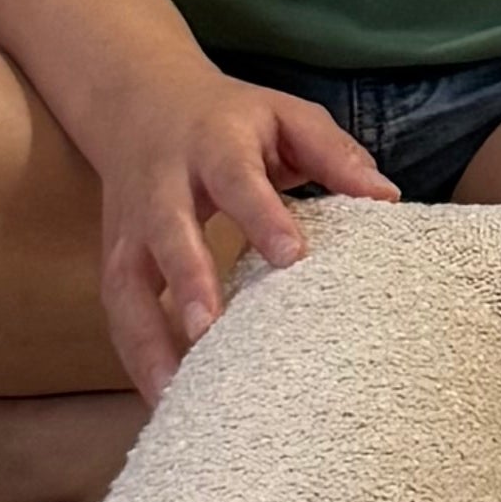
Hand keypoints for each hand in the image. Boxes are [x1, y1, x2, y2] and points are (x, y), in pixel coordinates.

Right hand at [84, 65, 395, 400]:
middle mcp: (161, 185)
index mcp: (213, 144)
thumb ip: (333, 154)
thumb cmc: (231, 119)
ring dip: (145, 340)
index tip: (291, 257)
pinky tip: (163, 400)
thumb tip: (387, 195)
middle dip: (184, 280)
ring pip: (124, 285)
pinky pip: (116, 313)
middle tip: (206, 331)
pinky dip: (134, 358)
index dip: (261, 216)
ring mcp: (128, 226)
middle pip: (166, 232)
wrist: (139, 100)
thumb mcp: (285, 115)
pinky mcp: (113, 258)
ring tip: (174, 396)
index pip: (237, 180)